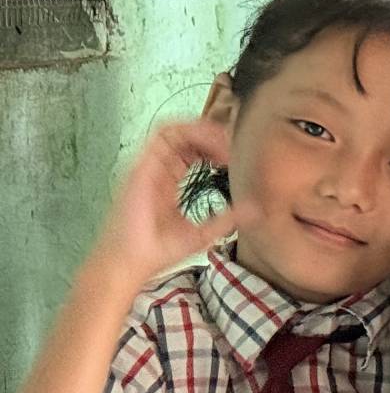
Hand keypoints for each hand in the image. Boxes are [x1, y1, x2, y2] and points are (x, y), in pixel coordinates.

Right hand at [95, 120, 253, 285]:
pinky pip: (162, 135)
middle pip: (183, 136)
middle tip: (234, 144)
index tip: (234, 157)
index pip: (190, 151)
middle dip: (211, 133)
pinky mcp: (142, 167)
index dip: (214, 146)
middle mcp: (157, 170)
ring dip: (201, 129)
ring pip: (173, 130)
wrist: (130, 263)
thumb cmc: (158, 251)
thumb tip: (256, 211)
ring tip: (225, 141)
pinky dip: (188, 131)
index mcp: (168, 181)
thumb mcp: (202, 233)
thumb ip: (227, 219)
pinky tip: (210, 145)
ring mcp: (148, 167)